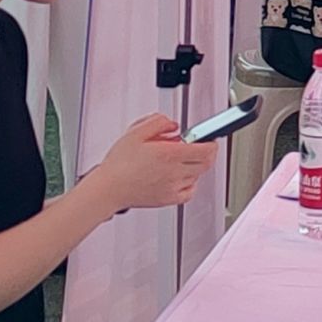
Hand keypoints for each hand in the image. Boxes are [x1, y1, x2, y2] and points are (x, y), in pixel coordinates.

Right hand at [97, 114, 218, 209]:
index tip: (209, 138)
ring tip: (178, 160)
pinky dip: (190, 183)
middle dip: (206, 153)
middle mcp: (174, 172)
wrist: (109, 189)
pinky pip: (189, 192)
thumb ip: (158, 122)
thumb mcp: (136, 132)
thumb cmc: (119, 164)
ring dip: (195, 166)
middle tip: (197, 147)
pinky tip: (178, 176)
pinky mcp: (169, 199)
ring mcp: (173, 187)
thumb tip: (173, 125)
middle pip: (206, 163)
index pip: (206, 150)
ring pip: (198, 176)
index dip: (211, 142)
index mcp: (168, 154)